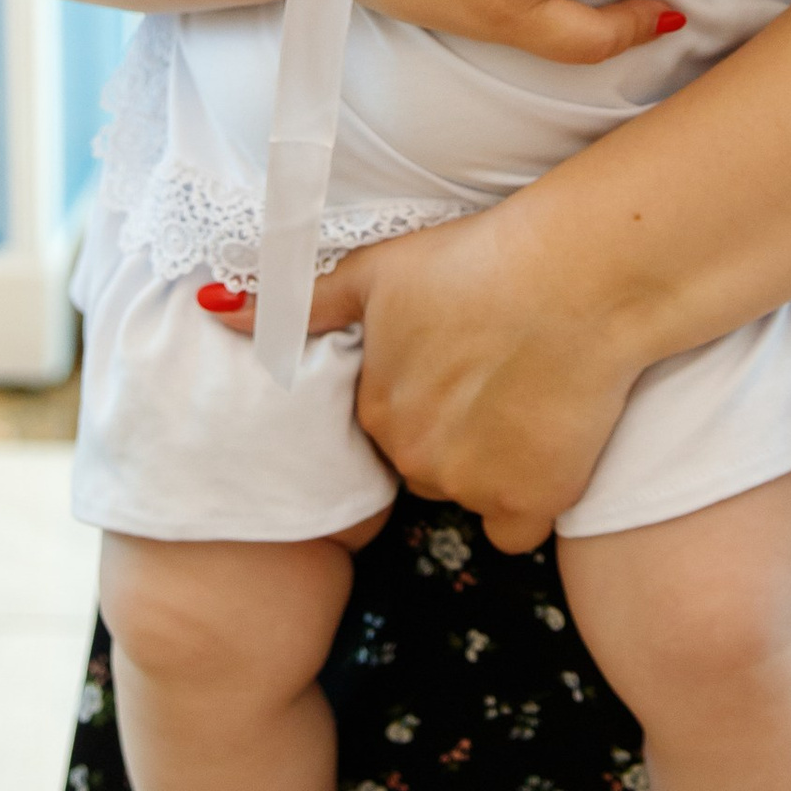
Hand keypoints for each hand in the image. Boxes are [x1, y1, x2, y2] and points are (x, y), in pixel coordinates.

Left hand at [305, 205, 635, 553]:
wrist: (578, 276)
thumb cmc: (478, 259)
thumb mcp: (377, 271)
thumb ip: (299, 303)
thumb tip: (212, 309)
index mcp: (374, 407)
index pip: (390, 425)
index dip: (428, 394)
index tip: (460, 359)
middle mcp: (411, 456)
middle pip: (428, 463)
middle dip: (455, 434)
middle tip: (496, 376)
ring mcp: (469, 486)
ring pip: (470, 494)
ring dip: (492, 465)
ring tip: (527, 398)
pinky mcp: (530, 501)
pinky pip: (515, 531)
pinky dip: (529, 500)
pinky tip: (546, 446)